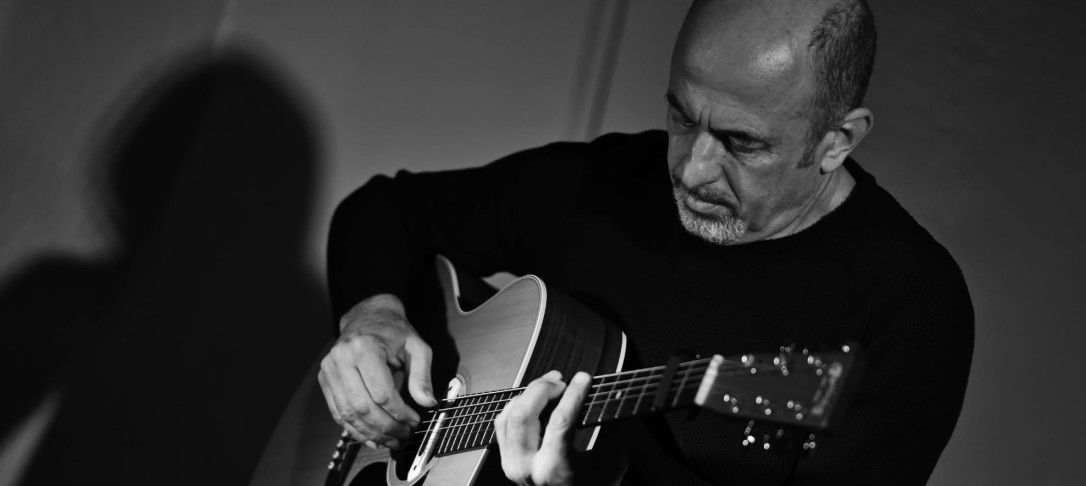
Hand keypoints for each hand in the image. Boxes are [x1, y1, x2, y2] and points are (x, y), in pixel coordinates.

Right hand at [317, 293, 437, 448]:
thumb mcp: (416, 348)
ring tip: (390, 440)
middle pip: (363, 406)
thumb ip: (422, 376)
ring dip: (370, 433)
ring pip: (348, 413)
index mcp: (365, 347)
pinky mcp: (325, 380)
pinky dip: (354, 429)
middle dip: (386, 427)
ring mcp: (330, 370)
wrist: (367, 316)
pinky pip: (337, 412)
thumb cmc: (393, 332)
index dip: (399, 413)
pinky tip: (371, 436)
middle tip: (403, 436)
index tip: (413, 421)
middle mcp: (342, 358)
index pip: (381, 392)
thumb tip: (427, 402)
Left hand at [495, 370, 624, 485]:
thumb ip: (613, 431)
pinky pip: (503, 422)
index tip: (583, 379)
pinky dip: (517, 404)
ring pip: (509, 415)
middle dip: (542, 389)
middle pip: (523, 413)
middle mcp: (526, 467)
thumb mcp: (611, 465)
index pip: (560, 421)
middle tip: (562, 382)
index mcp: (554, 470)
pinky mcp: (507, 459)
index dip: (573, 394)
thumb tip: (615, 398)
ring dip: (529, 394)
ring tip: (551, 385)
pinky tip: (535, 398)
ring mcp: (512, 463)